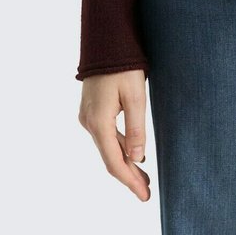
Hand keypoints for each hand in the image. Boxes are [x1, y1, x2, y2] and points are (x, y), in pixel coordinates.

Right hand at [78, 69, 150, 201]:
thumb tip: (137, 159)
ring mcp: (88, 116)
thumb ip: (136, 129)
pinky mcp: (91, 110)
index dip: (130, 181)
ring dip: (125, 161)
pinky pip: (106, 135)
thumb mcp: (136, 95)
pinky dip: (119, 146)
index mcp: (99, 122)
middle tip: (146, 191)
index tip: (144, 196)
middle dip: (129, 175)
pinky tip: (132, 152)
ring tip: (143, 176)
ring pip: (108, 147)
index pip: (115, 162)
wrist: (106, 40)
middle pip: (110, 157)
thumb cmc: (123, 65)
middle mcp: (89, 123)